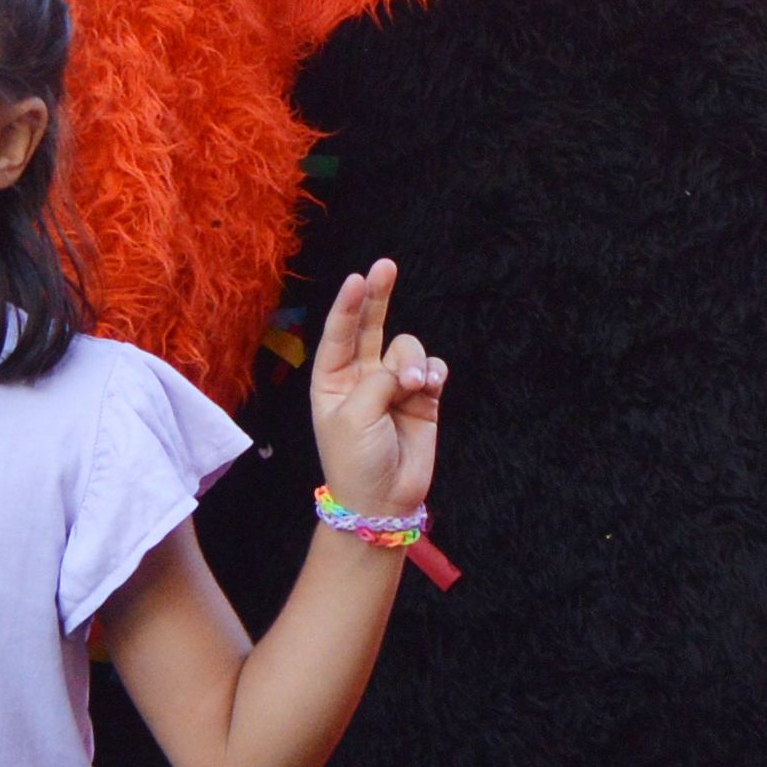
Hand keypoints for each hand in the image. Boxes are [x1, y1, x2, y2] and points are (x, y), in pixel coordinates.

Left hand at [302, 256, 444, 517]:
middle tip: (385, 265)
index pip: (338, 333)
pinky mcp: (422, 398)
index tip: (357, 278)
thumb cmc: (354, 461)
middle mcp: (361, 376)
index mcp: (332, 380)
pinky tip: (431, 387)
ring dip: (413, 361)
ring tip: (414, 386)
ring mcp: (393, 385)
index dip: (348, 305)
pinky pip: (432, 368)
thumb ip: (380, 381)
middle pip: (371, 325)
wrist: (384, 500)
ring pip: (408, 348)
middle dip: (379, 296)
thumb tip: (411, 368)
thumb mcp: (354, 417)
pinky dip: (434, 373)